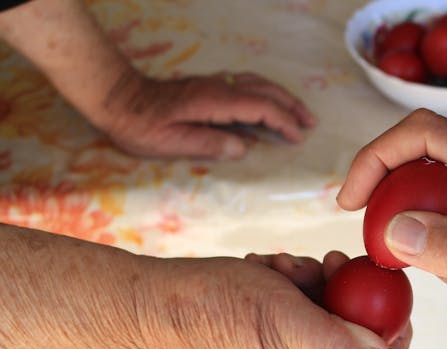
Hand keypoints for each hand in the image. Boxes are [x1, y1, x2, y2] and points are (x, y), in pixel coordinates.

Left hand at [96, 71, 315, 159]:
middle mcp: (218, 87)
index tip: (297, 138)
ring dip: (281, 96)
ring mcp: (214, 83)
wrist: (118, 98)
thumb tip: (243, 148)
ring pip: (257, 83)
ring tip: (297, 111)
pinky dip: (266, 91)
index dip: (282, 122)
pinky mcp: (209, 85)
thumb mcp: (171, 142)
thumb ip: (208, 143)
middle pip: (265, 90)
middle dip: (290, 105)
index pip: (259, 107)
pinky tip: (268, 101)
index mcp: (214, 101)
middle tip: (310, 123)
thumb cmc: (141, 125)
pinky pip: (247, 83)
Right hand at [136, 251, 410, 348]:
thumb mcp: (281, 318)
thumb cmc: (215, 307)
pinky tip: (269, 269)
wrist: (160, 302)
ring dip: (314, 279)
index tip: (391, 289)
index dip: (396, 331)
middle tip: (328, 262)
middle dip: (345, 291)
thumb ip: (335, 344)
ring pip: (330, 310)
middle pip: (356, 334)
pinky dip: (293, 280)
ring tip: (283, 267)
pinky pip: (304, 303)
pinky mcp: (274, 335)